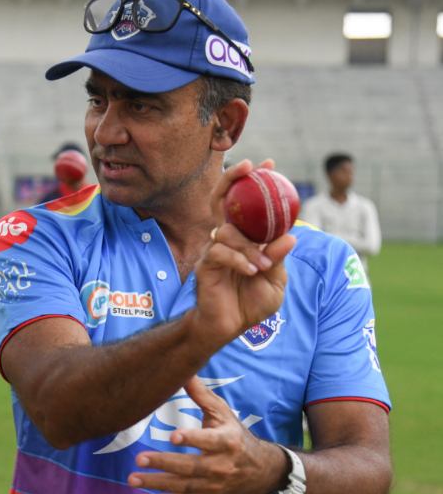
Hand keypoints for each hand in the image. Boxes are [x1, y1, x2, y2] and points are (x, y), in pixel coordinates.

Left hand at [128, 376, 286, 493]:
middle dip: (164, 463)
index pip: (209, 441)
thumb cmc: (234, 435)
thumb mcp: (223, 413)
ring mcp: (213, 486)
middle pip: (190, 467)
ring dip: (156, 484)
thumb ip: (202, 395)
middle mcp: (221, 466)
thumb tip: (183, 370)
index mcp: (227, 441)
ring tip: (132, 479)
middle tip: (139, 458)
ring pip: (183, 487)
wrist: (259, 471)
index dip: (192, 439)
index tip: (173, 436)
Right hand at [191, 159, 295, 343]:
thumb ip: (279, 258)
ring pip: (226, 231)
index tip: (270, 166)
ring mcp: (213, 250)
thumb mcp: (275, 280)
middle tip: (248, 168)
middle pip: (221, 200)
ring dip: (249, 246)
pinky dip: (239, 260)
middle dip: (231, 179)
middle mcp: (226, 239)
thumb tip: (289, 236)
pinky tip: (252, 271)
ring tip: (264, 265)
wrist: (228, 328)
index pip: (246, 204)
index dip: (254, 183)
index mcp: (244, 239)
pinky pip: (220, 253)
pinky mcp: (204, 265)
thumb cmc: (251, 304)